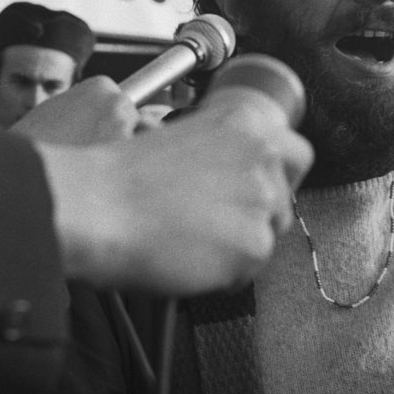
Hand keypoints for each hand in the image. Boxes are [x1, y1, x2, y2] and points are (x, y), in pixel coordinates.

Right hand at [30, 78, 313, 294]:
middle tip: (219, 221)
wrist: (96, 206)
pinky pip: (250, 270)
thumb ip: (222, 148)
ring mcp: (262, 201)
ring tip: (194, 239)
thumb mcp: (180, 134)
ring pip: (269, 236)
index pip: (298, 152)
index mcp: (246, 121)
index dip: (279, 175)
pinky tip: (190, 258)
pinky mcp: (253, 245)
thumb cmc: (120, 176)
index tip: (259, 187)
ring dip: (240, 243)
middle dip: (260, 214)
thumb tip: (235, 173)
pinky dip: (225, 273)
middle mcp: (263, 155)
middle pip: (286, 200)